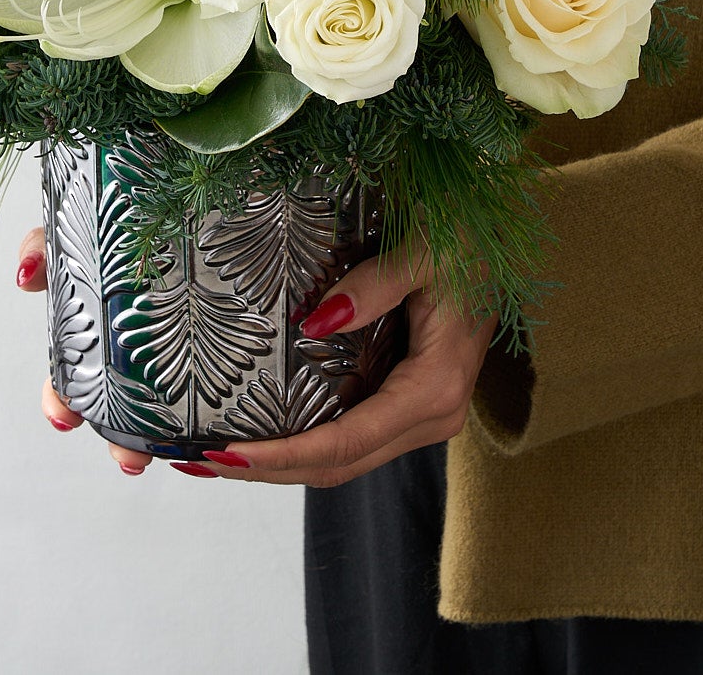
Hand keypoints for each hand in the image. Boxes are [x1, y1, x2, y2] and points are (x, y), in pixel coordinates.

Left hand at [17, 229, 494, 483]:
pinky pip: (346, 430)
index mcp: (435, 387)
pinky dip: (299, 436)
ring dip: (277, 459)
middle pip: (335, 465)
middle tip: (194, 459)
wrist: (509, 232)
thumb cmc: (472, 234)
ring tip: (209, 451)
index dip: (281, 455)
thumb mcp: (426, 250)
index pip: (345, 441)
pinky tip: (255, 424)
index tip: (223, 452)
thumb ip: (375, 286)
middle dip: (264, 469)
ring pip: (340, 456)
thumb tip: (314, 320)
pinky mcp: (404, 395)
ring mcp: (417, 409)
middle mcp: (428, 414)